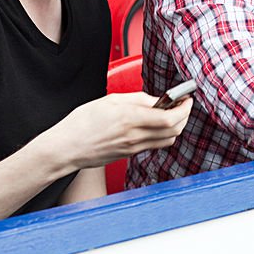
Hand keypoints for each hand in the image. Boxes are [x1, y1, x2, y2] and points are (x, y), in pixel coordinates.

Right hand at [42, 92, 192, 170]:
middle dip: (184, 116)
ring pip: (168, 140)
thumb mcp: (110, 101)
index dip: (184, 108)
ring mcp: (133, 148)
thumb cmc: (82, 122)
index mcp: (131, 119)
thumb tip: (158, 100)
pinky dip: (163, 134)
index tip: (187, 98)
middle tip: (182, 104)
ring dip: (175, 126)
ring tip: (171, 113)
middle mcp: (135, 136)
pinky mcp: (130, 155)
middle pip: (174, 131)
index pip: (170, 118)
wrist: (66, 148)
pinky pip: (155, 145)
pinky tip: (156, 124)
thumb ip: (138, 99)